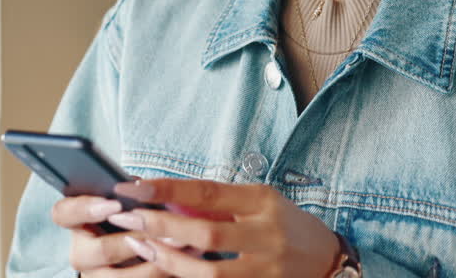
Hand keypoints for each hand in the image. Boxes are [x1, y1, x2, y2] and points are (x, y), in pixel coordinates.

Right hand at [50, 195, 169, 275]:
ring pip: (117, 277)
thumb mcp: (128, 200)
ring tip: (176, 244)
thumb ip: (127, 193)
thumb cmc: (135, 214)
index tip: (116, 204)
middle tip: (154, 229)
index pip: (63, 213)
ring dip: (150, 260)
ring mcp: (96, 274)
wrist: (143, 246)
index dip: (86, 208)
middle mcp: (81, 252)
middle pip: (95, 251)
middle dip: (128, 239)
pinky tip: (176, 261)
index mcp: (77, 222)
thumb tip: (140, 189)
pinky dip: (159, 273)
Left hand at [104, 178, 339, 277]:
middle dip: (161, 226)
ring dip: (170, 262)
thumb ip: (217, 203)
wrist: (329, 262)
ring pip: (211, 274)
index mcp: (264, 201)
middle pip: (207, 234)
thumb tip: (164, 198)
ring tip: (141, 246)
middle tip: (126, 219)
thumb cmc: (283, 225)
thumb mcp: (257, 203)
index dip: (167, 189)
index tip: (131, 187)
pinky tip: (167, 273)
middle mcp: (268, 235)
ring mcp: (268, 270)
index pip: (209, 191)